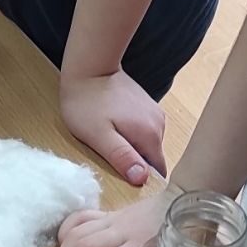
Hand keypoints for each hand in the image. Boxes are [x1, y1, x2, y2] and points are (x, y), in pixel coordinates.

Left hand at [60, 68, 166, 186]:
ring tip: (109, 139)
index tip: (120, 175)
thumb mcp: (99, 136)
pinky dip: (131, 134)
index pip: (156, 171)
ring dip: (131, 147)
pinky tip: (113, 127)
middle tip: (109, 154)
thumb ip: (122, 157)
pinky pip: (143, 130)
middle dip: (133, 162)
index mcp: (150, 135)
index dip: (140, 178)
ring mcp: (154, 112)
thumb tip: (143, 179)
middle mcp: (159, 124)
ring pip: (147, 143)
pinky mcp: (146, 105)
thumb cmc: (87, 104)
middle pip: (151, 157)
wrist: (88, 68)